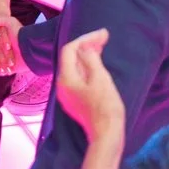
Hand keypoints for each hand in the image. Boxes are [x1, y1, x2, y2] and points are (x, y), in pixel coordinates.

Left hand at [56, 28, 126, 144]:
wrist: (107, 134)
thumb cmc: (105, 107)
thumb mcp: (100, 78)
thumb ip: (91, 59)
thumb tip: (86, 46)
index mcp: (66, 78)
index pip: (70, 50)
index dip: (86, 39)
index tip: (103, 34)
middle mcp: (62, 86)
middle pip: (71, 59)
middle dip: (86, 46)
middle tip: (104, 37)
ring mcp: (67, 95)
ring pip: (74, 68)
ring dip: (87, 56)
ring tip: (102, 47)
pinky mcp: (75, 101)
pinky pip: (78, 78)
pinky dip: (87, 68)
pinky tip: (98, 65)